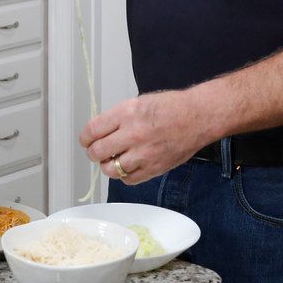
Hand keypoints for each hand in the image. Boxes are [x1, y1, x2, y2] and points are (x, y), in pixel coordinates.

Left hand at [78, 90, 210, 184]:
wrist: (198, 117)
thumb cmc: (171, 107)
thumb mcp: (138, 102)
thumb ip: (118, 118)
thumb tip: (102, 131)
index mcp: (126, 114)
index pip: (92, 130)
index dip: (85, 138)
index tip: (86, 140)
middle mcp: (132, 134)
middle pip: (98, 152)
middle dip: (93, 152)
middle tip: (97, 151)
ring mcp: (143, 154)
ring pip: (111, 169)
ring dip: (108, 165)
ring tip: (113, 159)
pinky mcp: (154, 168)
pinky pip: (129, 179)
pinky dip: (124, 175)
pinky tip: (128, 166)